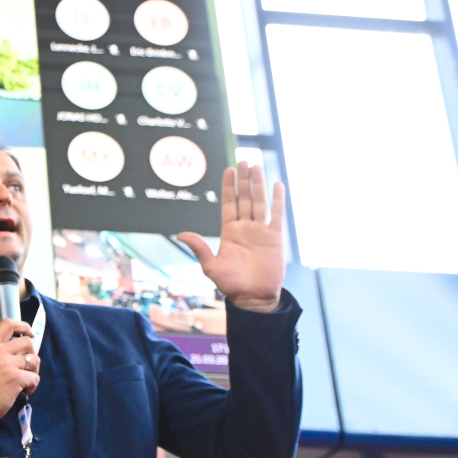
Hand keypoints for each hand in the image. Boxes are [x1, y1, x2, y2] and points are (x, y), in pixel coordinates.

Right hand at [0, 319, 38, 440]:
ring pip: (34, 360)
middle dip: (32, 354)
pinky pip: (35, 377)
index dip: (24, 326)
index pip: (9, 324)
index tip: (29, 334)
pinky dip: (32, 386)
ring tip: (26, 381)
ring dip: (34, 371)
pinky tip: (24, 392)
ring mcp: (7, 364)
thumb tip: (17, 350)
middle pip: (27, 342)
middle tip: (28, 367)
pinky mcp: (16, 378)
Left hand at [177, 161, 285, 312]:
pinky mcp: (275, 237)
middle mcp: (245, 228)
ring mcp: (261, 231)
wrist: (253, 297)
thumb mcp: (210, 266)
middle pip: (245, 198)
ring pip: (260, 202)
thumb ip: (199, 248)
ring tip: (257, 166)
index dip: (229, 187)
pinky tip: (277, 185)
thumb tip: (180, 234)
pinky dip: (277, 200)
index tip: (229, 169)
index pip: (228, 204)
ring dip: (258, 184)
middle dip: (244, 179)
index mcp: (229, 232)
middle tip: (244, 160)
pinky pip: (277, 215)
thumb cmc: (231, 284)